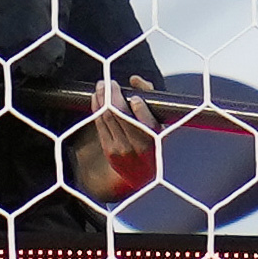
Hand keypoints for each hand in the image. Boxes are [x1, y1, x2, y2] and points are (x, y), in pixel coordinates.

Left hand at [84, 76, 160, 199]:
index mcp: (155, 139)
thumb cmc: (154, 146)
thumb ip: (151, 98)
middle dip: (112, 94)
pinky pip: (100, 125)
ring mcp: (120, 149)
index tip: (133, 95)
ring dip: (102, 99)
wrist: (143, 178)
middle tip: (109, 82)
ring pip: (107, 117)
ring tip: (101, 87)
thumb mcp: (161, 123)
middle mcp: (137, 146)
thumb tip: (135, 80)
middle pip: (120, 114)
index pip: (144, 119)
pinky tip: (96, 99)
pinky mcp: (108, 150)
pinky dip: (96, 109)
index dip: (137, 104)